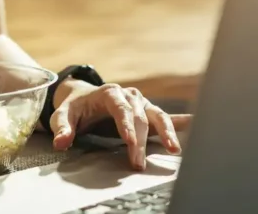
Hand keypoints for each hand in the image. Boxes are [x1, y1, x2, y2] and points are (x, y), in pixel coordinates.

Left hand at [49, 81, 190, 170]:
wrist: (83, 96)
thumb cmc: (74, 107)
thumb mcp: (63, 114)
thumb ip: (62, 128)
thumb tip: (62, 142)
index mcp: (109, 93)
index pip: (121, 109)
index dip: (127, 126)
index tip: (131, 142)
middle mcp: (129, 95)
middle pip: (139, 118)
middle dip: (141, 141)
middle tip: (138, 163)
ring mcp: (140, 102)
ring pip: (157, 116)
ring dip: (167, 131)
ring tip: (175, 149)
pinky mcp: (147, 111)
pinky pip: (165, 116)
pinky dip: (180, 121)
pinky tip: (195, 123)